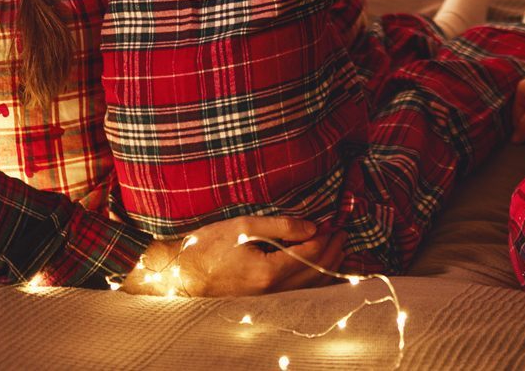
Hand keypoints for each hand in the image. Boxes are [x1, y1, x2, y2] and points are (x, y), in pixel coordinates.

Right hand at [121, 215, 343, 296]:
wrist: (180, 275)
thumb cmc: (206, 247)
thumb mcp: (243, 226)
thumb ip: (281, 226)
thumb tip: (312, 227)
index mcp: (268, 272)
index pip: (311, 254)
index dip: (327, 238)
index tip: (337, 222)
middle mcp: (272, 292)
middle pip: (315, 272)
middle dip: (333, 251)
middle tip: (344, 232)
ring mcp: (267, 301)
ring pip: (310, 287)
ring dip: (328, 267)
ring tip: (339, 248)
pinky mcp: (263, 303)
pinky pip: (298, 293)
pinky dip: (314, 279)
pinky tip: (319, 269)